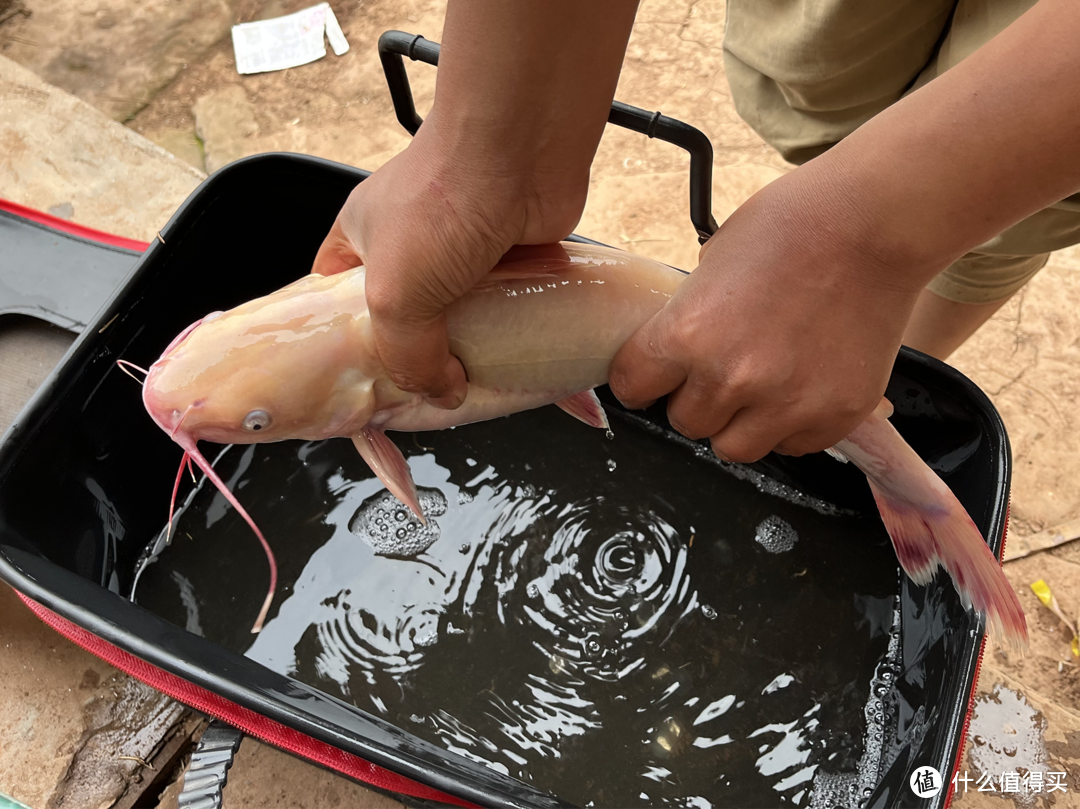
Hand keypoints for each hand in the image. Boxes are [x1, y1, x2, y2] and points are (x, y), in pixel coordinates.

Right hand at [310, 0, 637, 407]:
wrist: (518, 155)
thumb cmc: (439, 204)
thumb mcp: (395, 297)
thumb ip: (408, 357)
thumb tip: (443, 393)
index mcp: (361, 239)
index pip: (337, 299)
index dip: (345, 341)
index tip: (360, 379)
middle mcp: (410, 243)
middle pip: (405, 318)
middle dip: (417, 355)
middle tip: (426, 395)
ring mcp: (461, 249)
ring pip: (460, 318)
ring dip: (469, 349)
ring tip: (474, 384)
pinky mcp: (508, 255)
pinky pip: (504, 308)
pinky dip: (510, 331)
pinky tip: (513, 357)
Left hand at [608, 168, 923, 461]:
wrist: (873, 224)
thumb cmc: (790, 226)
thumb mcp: (711, 264)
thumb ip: (689, 319)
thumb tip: (675, 353)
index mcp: (686, 335)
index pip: (632, 387)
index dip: (641, 380)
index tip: (652, 377)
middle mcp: (731, 379)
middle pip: (686, 422)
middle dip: (696, 399)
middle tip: (723, 368)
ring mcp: (786, 404)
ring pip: (734, 447)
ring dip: (739, 422)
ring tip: (761, 384)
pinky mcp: (833, 416)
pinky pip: (792, 445)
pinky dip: (791, 424)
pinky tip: (802, 384)